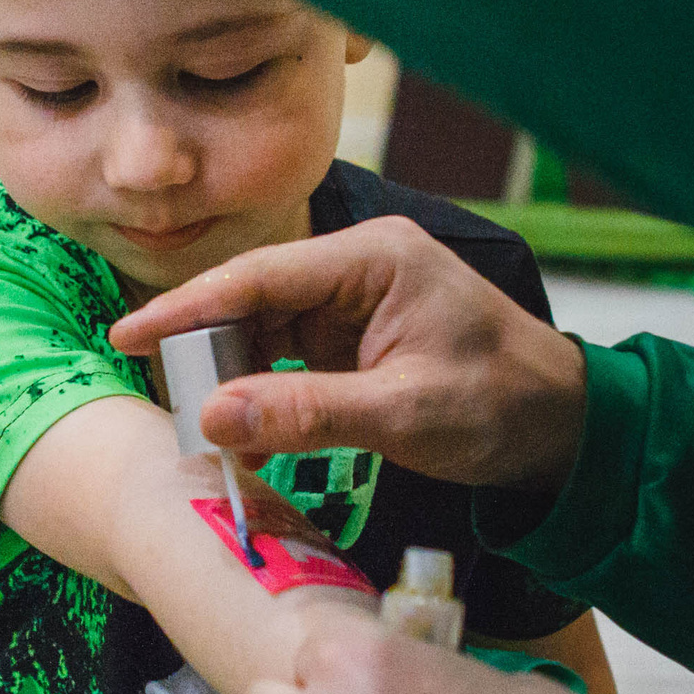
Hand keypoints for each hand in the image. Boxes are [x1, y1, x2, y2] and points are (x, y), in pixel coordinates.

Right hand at [109, 216, 588, 492]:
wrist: (565, 428)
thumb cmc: (504, 405)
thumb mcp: (404, 414)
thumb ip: (308, 413)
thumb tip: (212, 415)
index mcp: (374, 259)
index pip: (260, 277)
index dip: (187, 308)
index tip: (128, 336)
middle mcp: (358, 269)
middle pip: (254, 301)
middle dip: (208, 352)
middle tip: (167, 404)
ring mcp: (356, 303)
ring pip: (265, 333)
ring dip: (234, 380)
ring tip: (205, 432)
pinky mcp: (356, 339)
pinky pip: (289, 359)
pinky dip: (264, 396)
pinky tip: (245, 435)